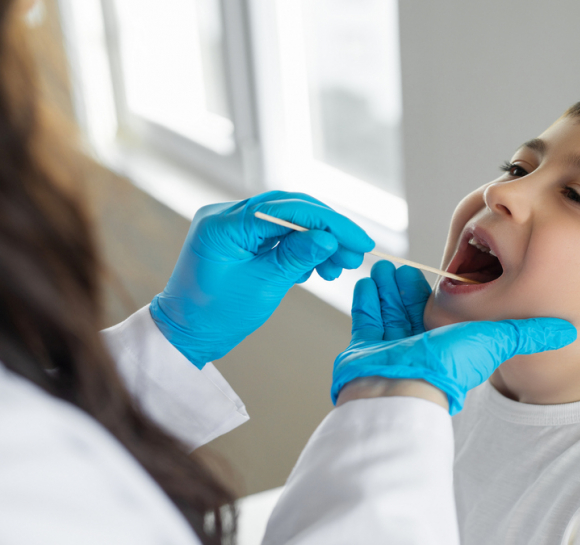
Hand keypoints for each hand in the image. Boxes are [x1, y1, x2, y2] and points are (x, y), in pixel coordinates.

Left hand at [151, 191, 373, 367]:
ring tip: (339, 268)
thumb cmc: (217, 314)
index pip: (289, 210)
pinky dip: (301, 247)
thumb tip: (329, 238)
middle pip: (292, 209)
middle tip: (356, 255)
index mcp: (225, 223)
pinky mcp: (240, 236)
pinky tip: (317, 268)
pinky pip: (278, 233)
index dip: (330, 224)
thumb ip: (297, 257)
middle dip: (328, 231)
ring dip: (318, 241)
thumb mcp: (264, 286)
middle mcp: (226, 215)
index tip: (360, 241)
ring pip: (289, 220)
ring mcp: (232, 224)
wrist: (187, 333)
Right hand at [332, 261, 576, 413]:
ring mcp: (390, 348)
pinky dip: (367, 300)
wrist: (400, 389)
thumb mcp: (496, 340)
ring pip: (389, 311)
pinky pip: (365, 320)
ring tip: (385, 267)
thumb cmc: (448, 367)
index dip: (439, 291)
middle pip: (411, 308)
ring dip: (387, 288)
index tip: (436, 270)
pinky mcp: (365, 349)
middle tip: (402, 265)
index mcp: (448, 343)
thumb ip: (528, 333)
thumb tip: (568, 329)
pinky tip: (369, 282)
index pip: (444, 312)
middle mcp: (419, 346)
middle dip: (407, 286)